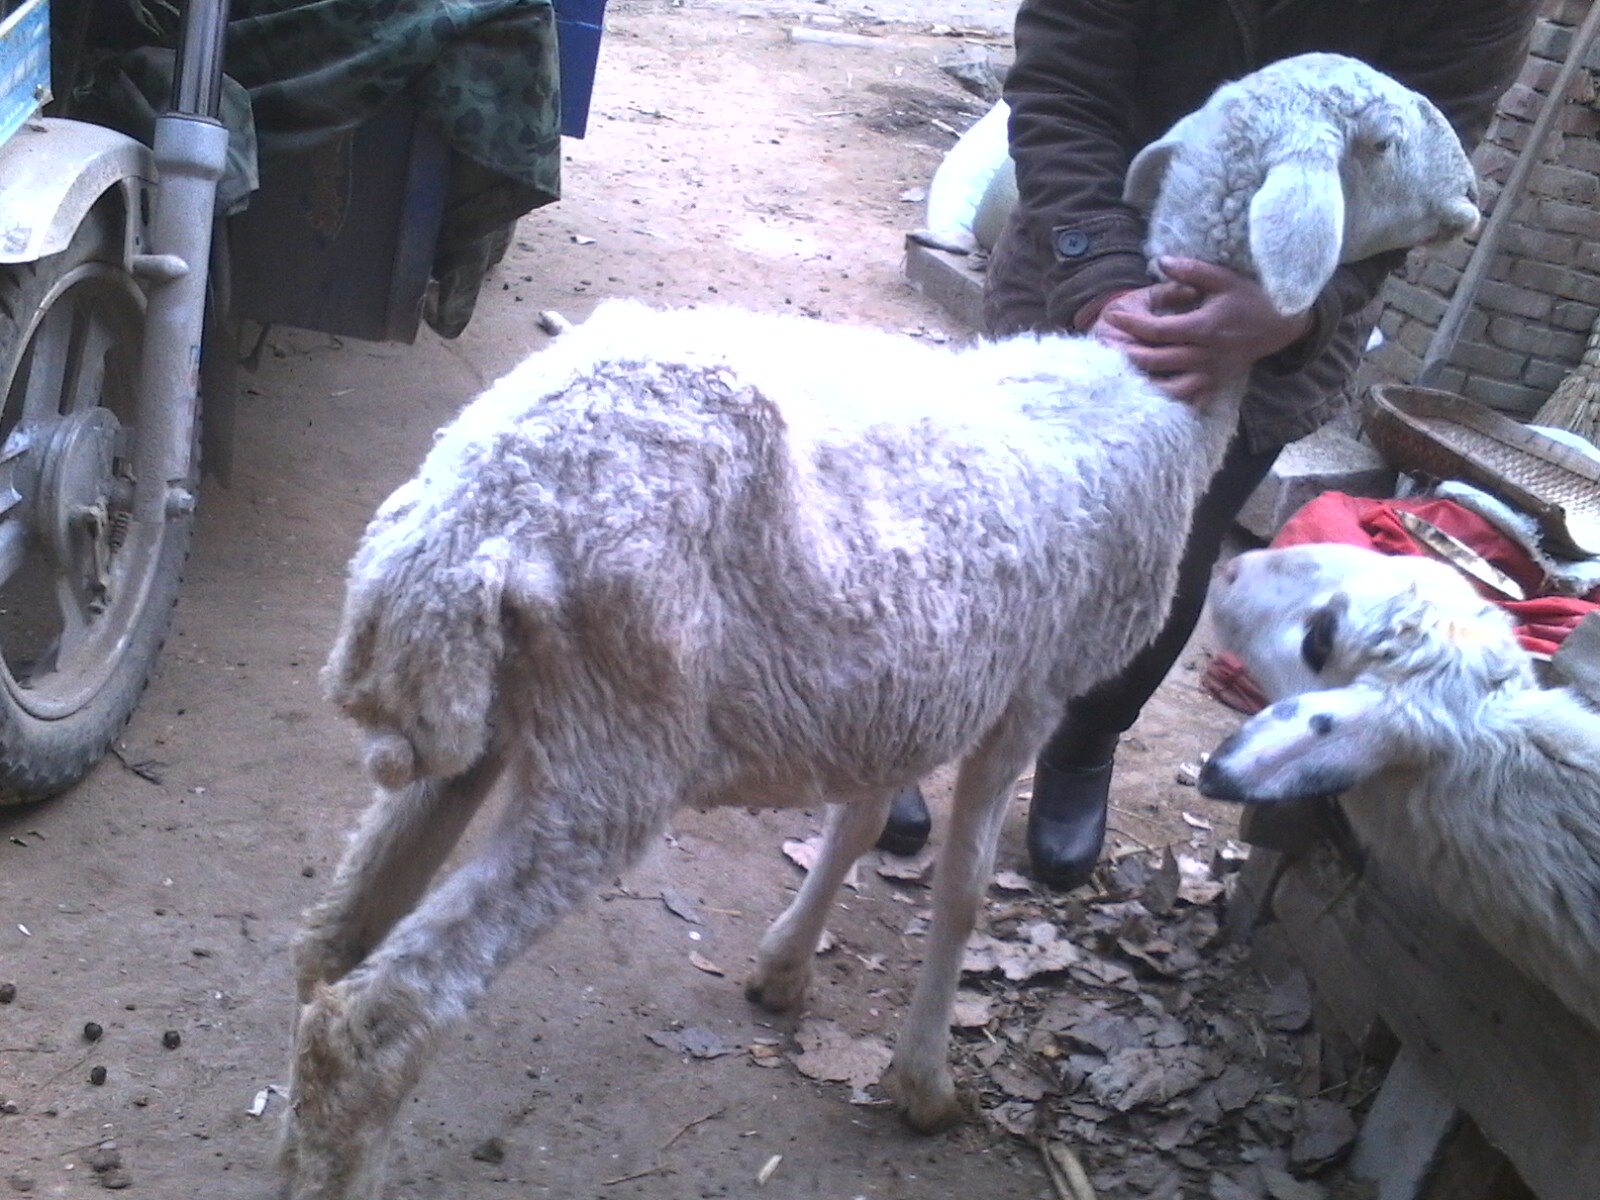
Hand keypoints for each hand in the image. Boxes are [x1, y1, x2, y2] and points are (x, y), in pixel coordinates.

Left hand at [1090, 258, 1313, 406]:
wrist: (1284, 325)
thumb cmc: (1251, 298)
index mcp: (1203, 327)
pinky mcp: (1215, 385)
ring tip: (1119, 371)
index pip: (1157, 330)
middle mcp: (1205, 354)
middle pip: (1155, 360)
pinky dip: (1166, 398)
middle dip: (1125, 353)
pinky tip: (1146, 393)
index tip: (1110, 315)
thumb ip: (1190, 271)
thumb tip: (1159, 261)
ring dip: (1142, 381)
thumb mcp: (1223, 278)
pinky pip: (1187, 398)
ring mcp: (1210, 373)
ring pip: (1168, 386)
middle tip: (1103, 345)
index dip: (1130, 323)